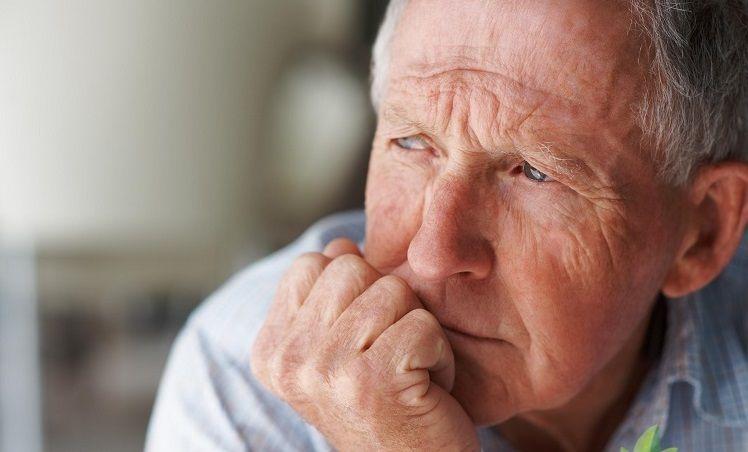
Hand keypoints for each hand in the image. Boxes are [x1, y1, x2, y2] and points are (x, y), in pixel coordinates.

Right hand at [251, 238, 478, 450]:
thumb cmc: (382, 407)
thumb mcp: (339, 350)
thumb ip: (329, 296)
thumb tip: (340, 244)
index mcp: (271, 348)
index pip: (311, 264)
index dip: (352, 291)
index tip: (360, 342)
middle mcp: (289, 359)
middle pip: (353, 268)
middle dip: (387, 306)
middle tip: (389, 356)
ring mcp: (326, 369)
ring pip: (394, 291)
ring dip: (416, 331)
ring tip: (406, 374)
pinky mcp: (373, 380)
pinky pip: (423, 325)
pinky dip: (439, 357)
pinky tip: (425, 390)